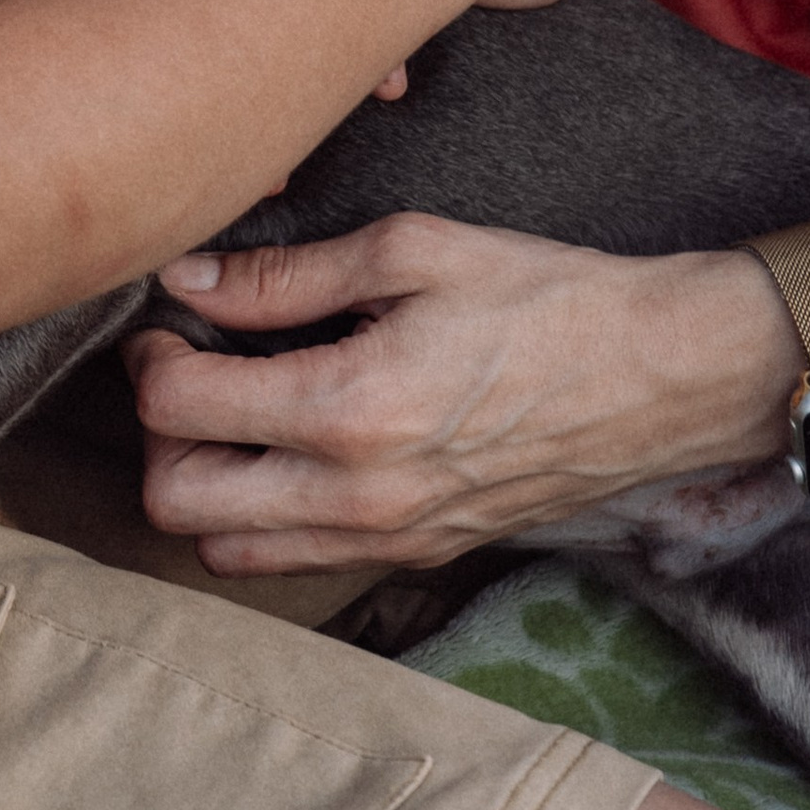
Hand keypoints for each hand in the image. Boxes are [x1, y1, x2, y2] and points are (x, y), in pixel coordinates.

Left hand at [126, 219, 799, 569]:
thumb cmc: (542, 297)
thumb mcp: (412, 250)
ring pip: (225, 548)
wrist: (658, 375)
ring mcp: (386, 537)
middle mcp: (355, 494)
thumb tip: (189, 283)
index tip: (171, 323)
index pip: (178, 411)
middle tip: (191, 369)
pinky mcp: (417, 554)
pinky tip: (292, 448)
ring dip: (206, 482)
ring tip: (237, 411)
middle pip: (176, 501)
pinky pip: (296, 559)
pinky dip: (264, 514)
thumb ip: (287, 276)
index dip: (151, 359)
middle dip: (159, 432)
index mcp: (348, 407)